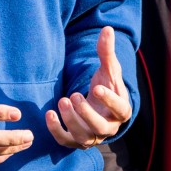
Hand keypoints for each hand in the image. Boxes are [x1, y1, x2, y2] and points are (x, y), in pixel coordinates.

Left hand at [46, 26, 132, 148]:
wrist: (97, 105)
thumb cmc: (105, 85)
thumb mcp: (108, 69)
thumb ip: (106, 52)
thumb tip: (107, 29)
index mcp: (121, 110)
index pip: (120, 109)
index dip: (109, 100)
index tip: (96, 87)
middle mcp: (109, 127)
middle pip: (100, 127)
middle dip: (86, 113)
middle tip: (74, 95)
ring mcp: (92, 136)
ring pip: (83, 137)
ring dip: (71, 121)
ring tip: (62, 100)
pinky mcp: (76, 140)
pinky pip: (66, 141)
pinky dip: (56, 130)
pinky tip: (49, 114)